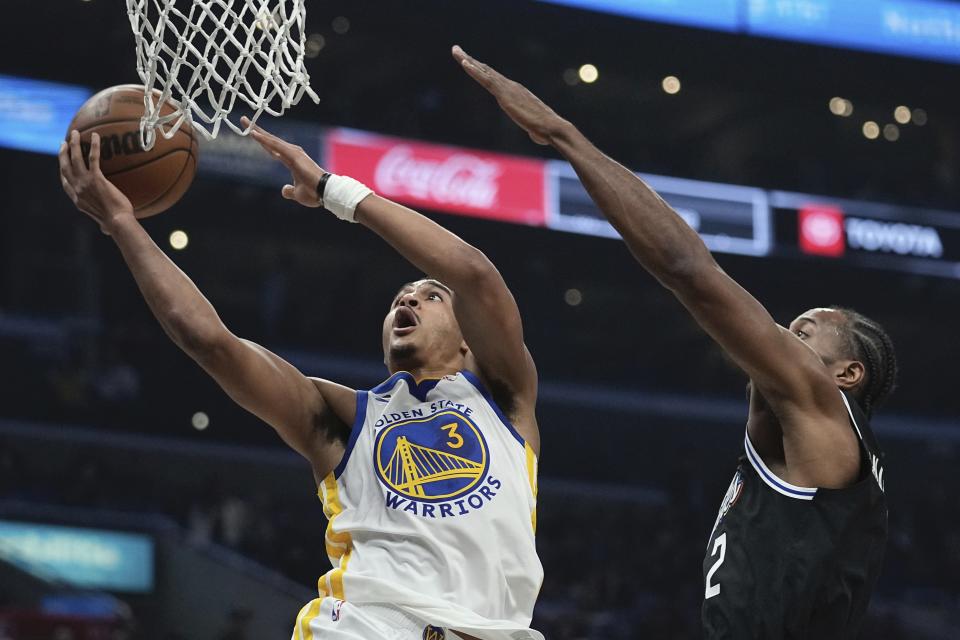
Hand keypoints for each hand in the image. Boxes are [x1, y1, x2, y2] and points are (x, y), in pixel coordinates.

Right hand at [59, 130, 135, 233]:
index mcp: (77, 200)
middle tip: (64, 143)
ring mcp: (84, 183)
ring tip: (75, 133)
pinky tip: (95, 136)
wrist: (118, 223)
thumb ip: (102, 224)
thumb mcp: (104, 225)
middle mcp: (77, 190)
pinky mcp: (96, 179)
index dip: (63, 171)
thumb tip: (106, 231)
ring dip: (73, 144)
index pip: (65, 182)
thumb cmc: (116, 226)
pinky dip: (93, 146)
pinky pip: (93, 158)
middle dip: (63, 154)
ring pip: (74, 159)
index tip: (63, 161)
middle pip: (64, 167)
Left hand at [242, 116, 324, 206]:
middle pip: (270, 140)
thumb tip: (284, 190)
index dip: (262, 141)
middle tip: (244, 119)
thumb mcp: (297, 194)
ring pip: (272, 140)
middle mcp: (292, 153)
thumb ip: (290, 190)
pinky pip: (276, 146)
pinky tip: (254, 134)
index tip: (250, 132)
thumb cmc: (314, 193)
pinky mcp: (294, 155)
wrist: (325, 193)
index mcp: (291, 161)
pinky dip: (265, 140)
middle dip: (257, 130)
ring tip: (246, 122)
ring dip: (258, 131)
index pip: (273, 148)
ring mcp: (293, 153)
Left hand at [452, 45, 569, 145]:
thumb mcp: (535, 128)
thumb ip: (533, 129)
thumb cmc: (546, 131)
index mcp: (515, 93)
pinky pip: (486, 80)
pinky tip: (464, 63)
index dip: (480, 70)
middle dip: (470, 60)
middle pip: (486, 70)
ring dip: (467, 60)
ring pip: (484, 71)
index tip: (468, 62)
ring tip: (455, 51)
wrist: (552, 128)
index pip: (494, 79)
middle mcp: (510, 87)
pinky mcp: (504, 95)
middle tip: (456, 49)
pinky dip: (474, 71)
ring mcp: (507, 89)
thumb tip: (537, 135)